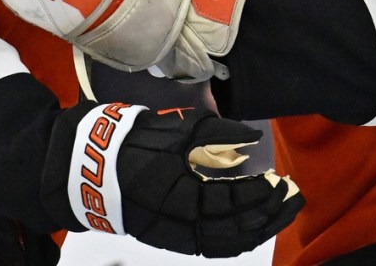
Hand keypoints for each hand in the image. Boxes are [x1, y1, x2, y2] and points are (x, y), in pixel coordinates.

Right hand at [45, 102, 302, 256]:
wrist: (84, 169)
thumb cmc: (128, 142)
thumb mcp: (172, 129)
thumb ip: (215, 132)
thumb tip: (252, 137)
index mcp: (180, 194)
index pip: (231, 201)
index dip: (258, 192)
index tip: (277, 176)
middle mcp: (180, 223)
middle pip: (236, 231)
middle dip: (268, 215)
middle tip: (292, 195)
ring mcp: (176, 236)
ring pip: (228, 243)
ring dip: (258, 229)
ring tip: (280, 210)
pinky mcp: (172, 240)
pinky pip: (213, 247)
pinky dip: (237, 240)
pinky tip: (252, 226)